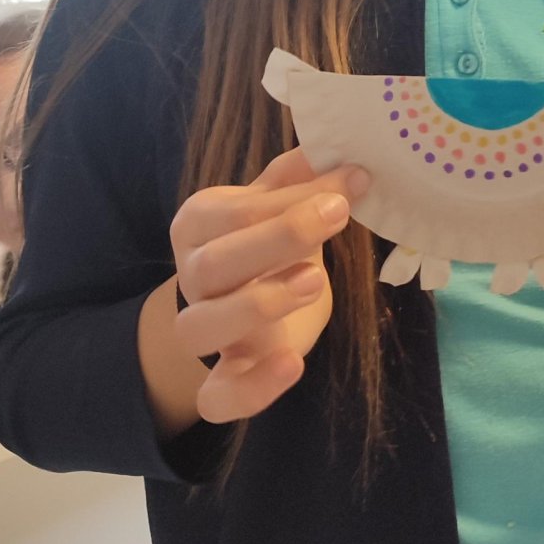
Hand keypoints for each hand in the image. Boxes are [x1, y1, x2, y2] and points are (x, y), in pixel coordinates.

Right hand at [170, 150, 368, 424]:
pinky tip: (292, 366)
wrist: (238, 310)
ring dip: (258, 304)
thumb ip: (297, 178)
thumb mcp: (274, 205)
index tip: (351, 184)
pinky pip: (216, 397)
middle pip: (216, 263)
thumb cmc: (261, 245)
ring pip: (201, 327)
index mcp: (200, 224)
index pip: (237, 210)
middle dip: (278, 238)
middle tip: (337, 216)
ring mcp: (203, 329)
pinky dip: (251, 389)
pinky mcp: (220, 379)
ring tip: (315, 280)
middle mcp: (192, 276)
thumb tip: (331, 145)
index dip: (295, 198)